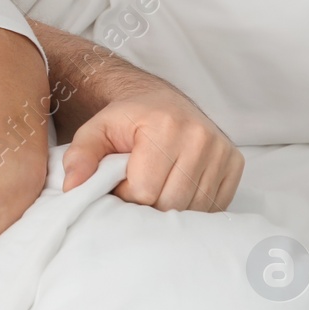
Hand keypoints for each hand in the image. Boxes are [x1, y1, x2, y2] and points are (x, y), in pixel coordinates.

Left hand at [61, 86, 243, 210]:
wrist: (160, 101)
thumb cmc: (127, 120)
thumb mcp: (95, 130)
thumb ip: (80, 155)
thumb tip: (73, 187)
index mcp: (164, 126)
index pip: (144, 191)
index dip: (125, 194)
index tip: (119, 181)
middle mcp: (200, 136)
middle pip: (170, 202)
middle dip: (147, 204)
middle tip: (136, 186)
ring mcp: (222, 150)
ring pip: (194, 208)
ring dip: (170, 208)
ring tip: (156, 186)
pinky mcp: (235, 162)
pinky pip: (215, 204)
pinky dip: (194, 206)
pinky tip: (177, 188)